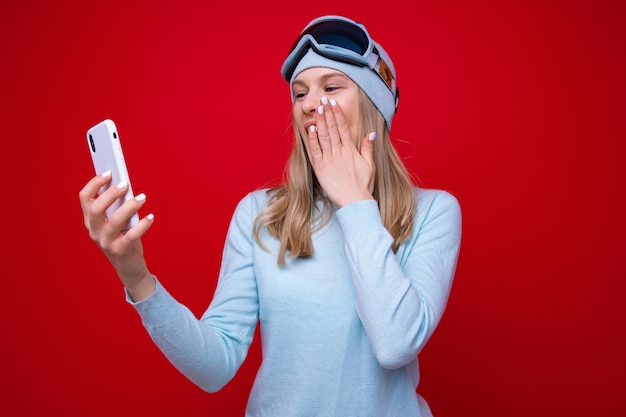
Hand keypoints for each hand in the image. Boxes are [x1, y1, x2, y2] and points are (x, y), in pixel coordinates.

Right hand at [79, 171, 154, 300]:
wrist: (129, 267)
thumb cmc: (123, 238)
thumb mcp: (118, 221)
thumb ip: (118, 206)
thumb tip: (126, 186)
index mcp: (91, 220)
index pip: (84, 198)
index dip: (94, 183)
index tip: (109, 172)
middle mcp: (94, 231)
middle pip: (95, 208)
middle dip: (110, 194)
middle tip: (126, 184)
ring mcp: (105, 242)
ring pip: (114, 221)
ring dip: (129, 207)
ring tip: (142, 198)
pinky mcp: (120, 251)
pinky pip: (131, 236)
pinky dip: (142, 225)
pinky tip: (151, 217)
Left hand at [306, 97, 375, 207]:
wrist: (355, 201)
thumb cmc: (363, 185)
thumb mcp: (370, 165)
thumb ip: (368, 148)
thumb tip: (371, 132)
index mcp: (351, 150)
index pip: (343, 127)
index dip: (337, 114)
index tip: (333, 103)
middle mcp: (340, 152)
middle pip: (332, 128)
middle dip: (327, 113)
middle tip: (323, 100)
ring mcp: (329, 160)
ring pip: (324, 137)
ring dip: (320, 122)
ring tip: (317, 109)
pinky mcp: (321, 168)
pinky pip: (316, 151)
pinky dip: (313, 140)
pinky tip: (311, 129)